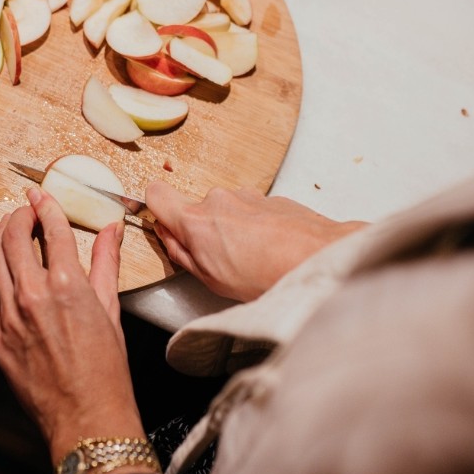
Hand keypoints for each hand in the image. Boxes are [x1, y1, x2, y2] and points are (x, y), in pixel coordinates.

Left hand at [0, 187, 145, 463]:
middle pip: (13, 238)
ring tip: (9, 229)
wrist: (85, 417)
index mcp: (66, 285)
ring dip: (0, 238)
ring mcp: (9, 317)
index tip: (41, 196)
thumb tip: (111, 230)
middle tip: (25, 211)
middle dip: (18, 217)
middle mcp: (32, 296)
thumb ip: (106, 263)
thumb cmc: (106, 370)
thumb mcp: (111, 310)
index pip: (51, 229)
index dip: (45, 206)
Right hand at [146, 182, 366, 302]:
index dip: (156, 209)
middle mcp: (218, 200)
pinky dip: (257, 228)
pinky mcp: (271, 198)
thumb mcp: (210, 279)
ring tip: (252, 260)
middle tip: (219, 260)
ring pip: (226, 210)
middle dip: (203, 231)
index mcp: (196, 221)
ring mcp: (247, 196)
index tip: (163, 224)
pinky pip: (252, 211)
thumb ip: (182, 253)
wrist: (318, 259)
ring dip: (233, 230)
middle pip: (196, 208)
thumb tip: (169, 237)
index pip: (156, 194)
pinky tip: (270, 251)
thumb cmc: (267, 276)